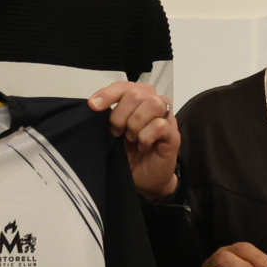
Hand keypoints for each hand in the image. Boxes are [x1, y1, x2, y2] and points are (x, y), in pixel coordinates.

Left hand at [88, 81, 178, 199]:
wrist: (144, 180)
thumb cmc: (128, 154)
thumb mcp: (114, 132)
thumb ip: (108, 115)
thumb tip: (93, 105)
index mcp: (138, 99)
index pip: (124, 86)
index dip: (108, 93)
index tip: (93, 106)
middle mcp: (154, 104)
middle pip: (137, 93)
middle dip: (120, 114)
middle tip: (116, 132)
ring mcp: (167, 118)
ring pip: (153, 104)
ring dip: (135, 124)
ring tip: (131, 139)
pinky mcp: (174, 135)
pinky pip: (160, 125)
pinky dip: (146, 137)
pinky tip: (143, 146)